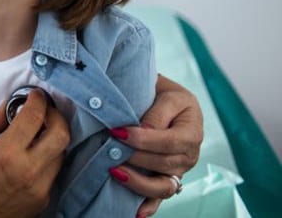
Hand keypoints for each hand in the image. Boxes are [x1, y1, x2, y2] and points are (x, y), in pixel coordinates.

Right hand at [0, 90, 69, 217]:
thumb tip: (8, 105)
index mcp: (7, 153)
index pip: (34, 117)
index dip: (37, 100)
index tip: (35, 95)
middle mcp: (29, 169)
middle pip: (61, 133)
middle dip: (56, 115)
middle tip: (45, 110)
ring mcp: (40, 186)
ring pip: (62, 152)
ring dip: (53, 137)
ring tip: (38, 133)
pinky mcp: (44, 197)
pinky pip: (54, 170)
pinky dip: (47, 157)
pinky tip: (32, 155)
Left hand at [109, 74, 202, 216]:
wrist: (161, 99)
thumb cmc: (163, 94)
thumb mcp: (167, 94)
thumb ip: (158, 112)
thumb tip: (143, 131)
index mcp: (191, 132)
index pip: (170, 142)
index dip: (144, 139)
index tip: (117, 132)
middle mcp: (188, 156)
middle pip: (164, 164)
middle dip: (135, 157)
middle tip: (109, 148)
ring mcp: (177, 171)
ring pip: (163, 186)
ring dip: (138, 182)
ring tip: (114, 171)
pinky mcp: (165, 180)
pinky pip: (159, 198)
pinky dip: (148, 207)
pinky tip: (135, 213)